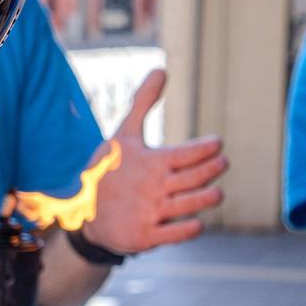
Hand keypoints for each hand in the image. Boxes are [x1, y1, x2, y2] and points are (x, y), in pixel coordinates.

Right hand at [79, 69, 228, 255]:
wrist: (82, 211)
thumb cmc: (110, 168)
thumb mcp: (123, 134)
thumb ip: (144, 102)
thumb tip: (161, 69)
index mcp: (150, 161)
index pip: (186, 153)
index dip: (206, 148)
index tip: (218, 143)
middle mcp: (153, 187)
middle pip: (194, 178)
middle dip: (212, 169)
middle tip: (222, 162)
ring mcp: (151, 212)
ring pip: (189, 206)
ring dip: (207, 198)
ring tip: (217, 192)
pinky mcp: (146, 236)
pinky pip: (175, 234)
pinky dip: (189, 228)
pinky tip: (200, 222)